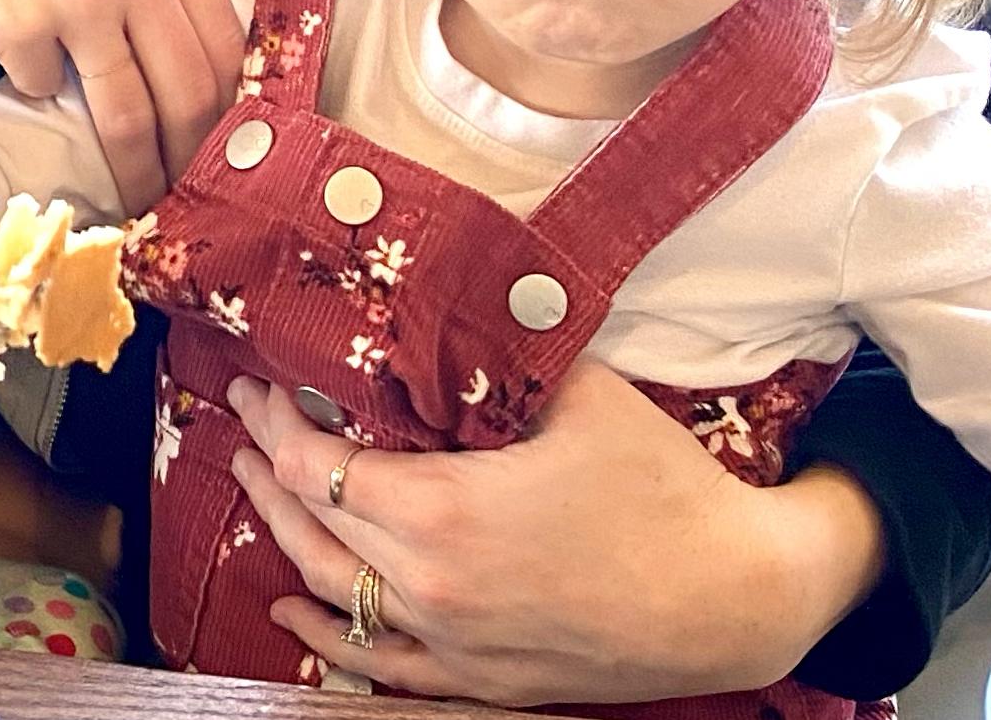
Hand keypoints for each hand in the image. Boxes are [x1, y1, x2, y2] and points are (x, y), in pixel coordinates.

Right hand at [0, 0, 255, 206]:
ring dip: (133, 166)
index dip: (231, 109)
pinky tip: (22, 61)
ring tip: (133, 198)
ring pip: (125, 112)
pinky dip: (38, 88)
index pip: (225, 43)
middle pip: (188, 89)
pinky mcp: (15, 24)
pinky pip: (43, 88)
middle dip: (192, 156)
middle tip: (189, 194)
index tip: (226, 149)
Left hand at [224, 360, 883, 702]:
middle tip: (247, 417)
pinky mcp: (486, 680)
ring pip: (334, 590)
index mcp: (443, 510)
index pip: (320, 463)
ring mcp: (456, 643)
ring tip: (255, 486)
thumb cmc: (663, 486)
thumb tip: (444, 309)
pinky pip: (381, 666)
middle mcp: (432, 586)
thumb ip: (494, 356)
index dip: (279, 421)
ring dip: (283, 535)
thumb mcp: (575, 392)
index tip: (258, 383)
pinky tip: (292, 609)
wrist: (742, 596)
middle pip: (312, 521)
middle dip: (269, 465)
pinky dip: (327, 638)